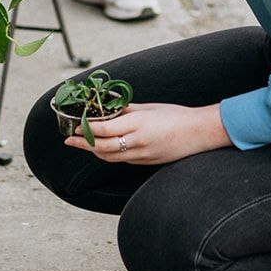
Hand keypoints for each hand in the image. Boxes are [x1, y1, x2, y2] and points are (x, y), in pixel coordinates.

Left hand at [64, 102, 231, 164]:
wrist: (200, 133)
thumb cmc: (177, 116)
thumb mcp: (150, 108)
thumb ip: (128, 110)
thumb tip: (110, 110)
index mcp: (139, 123)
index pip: (104, 129)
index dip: (87, 129)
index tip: (76, 126)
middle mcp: (138, 141)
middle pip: (102, 147)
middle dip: (83, 144)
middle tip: (69, 140)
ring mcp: (142, 155)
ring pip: (110, 157)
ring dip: (94, 151)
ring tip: (82, 145)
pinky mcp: (147, 162)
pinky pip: (122, 160)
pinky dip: (109, 154)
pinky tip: (104, 148)